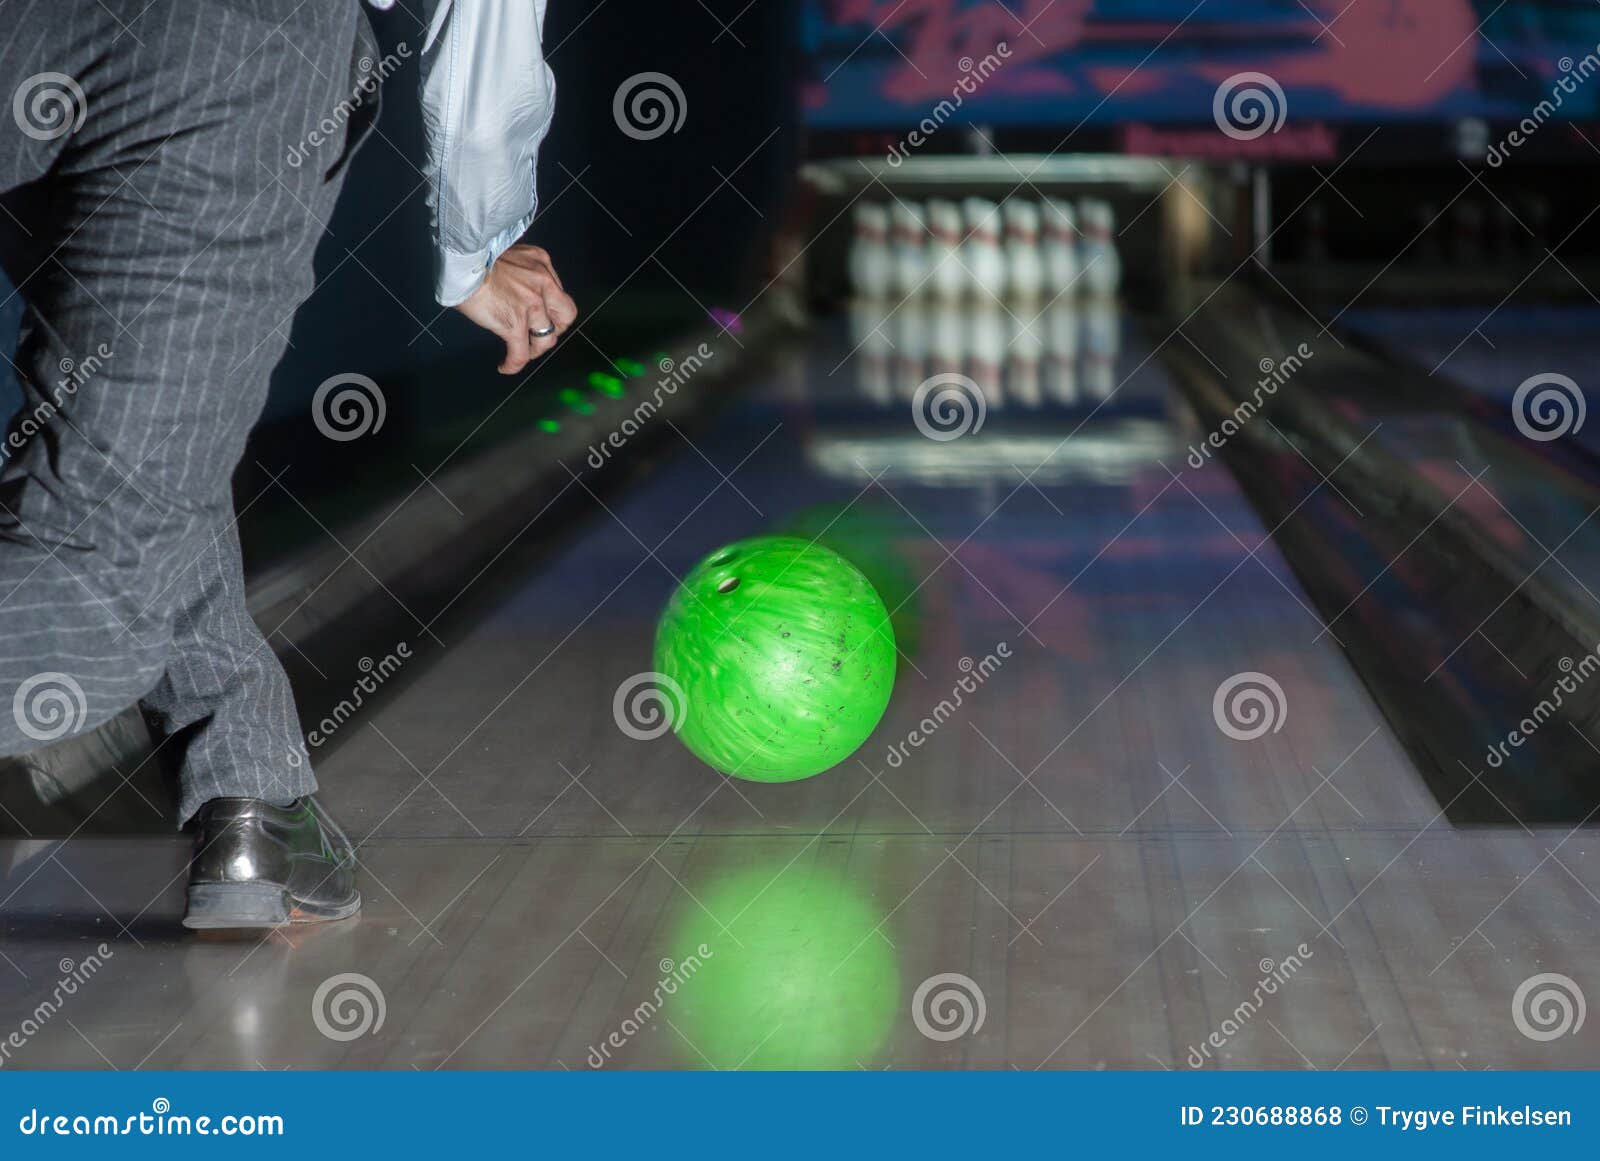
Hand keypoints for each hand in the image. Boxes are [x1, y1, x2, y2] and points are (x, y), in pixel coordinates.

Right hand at [454, 244, 577, 373]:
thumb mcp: (510, 256)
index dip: (552, 311)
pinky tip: (505, 366)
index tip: (542, 317)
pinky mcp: (514, 322)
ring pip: (546, 339)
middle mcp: (543, 282)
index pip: (559, 294)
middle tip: (538, 334)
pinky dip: (514, 363)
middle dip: (555, 329)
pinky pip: (521, 352)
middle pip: (566, 316)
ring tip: (522, 351)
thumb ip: (522, 273)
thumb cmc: (474, 258)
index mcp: (542, 263)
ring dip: (535, 350)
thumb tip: (518, 292)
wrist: (461, 261)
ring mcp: (532, 304)